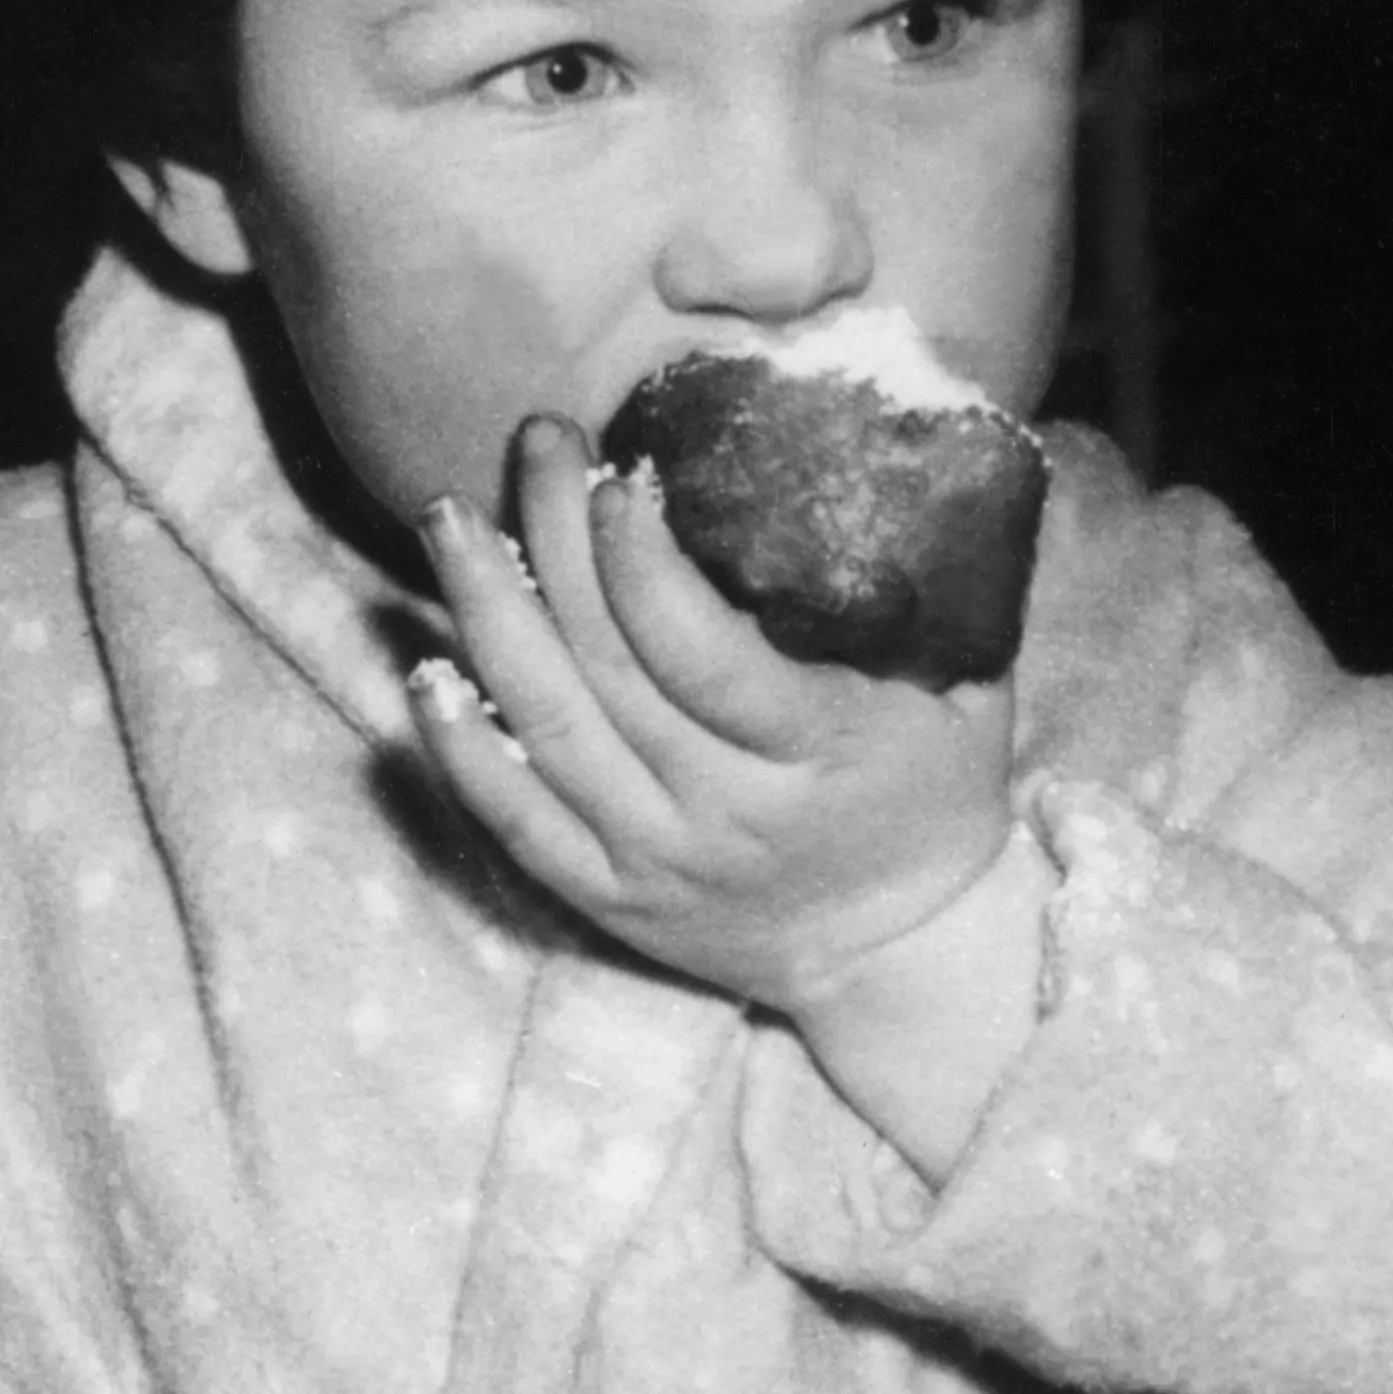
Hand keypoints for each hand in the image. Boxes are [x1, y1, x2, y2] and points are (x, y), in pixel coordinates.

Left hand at [411, 415, 1018, 1036]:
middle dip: (559, 541)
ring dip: (486, 617)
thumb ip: (926, 587)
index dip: (643, 561)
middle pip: (612, 668)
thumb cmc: (934, 793)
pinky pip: (514, 821)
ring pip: (550, 730)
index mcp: (823, 754)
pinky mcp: (608, 899)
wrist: (898, 952)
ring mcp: (658, 861)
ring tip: (451, 520)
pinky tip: (423, 669)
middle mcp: (729, 814)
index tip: (623, 474)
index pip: (705, 654)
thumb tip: (875, 441)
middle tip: (540, 445)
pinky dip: (459, 748)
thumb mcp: (968, 690)